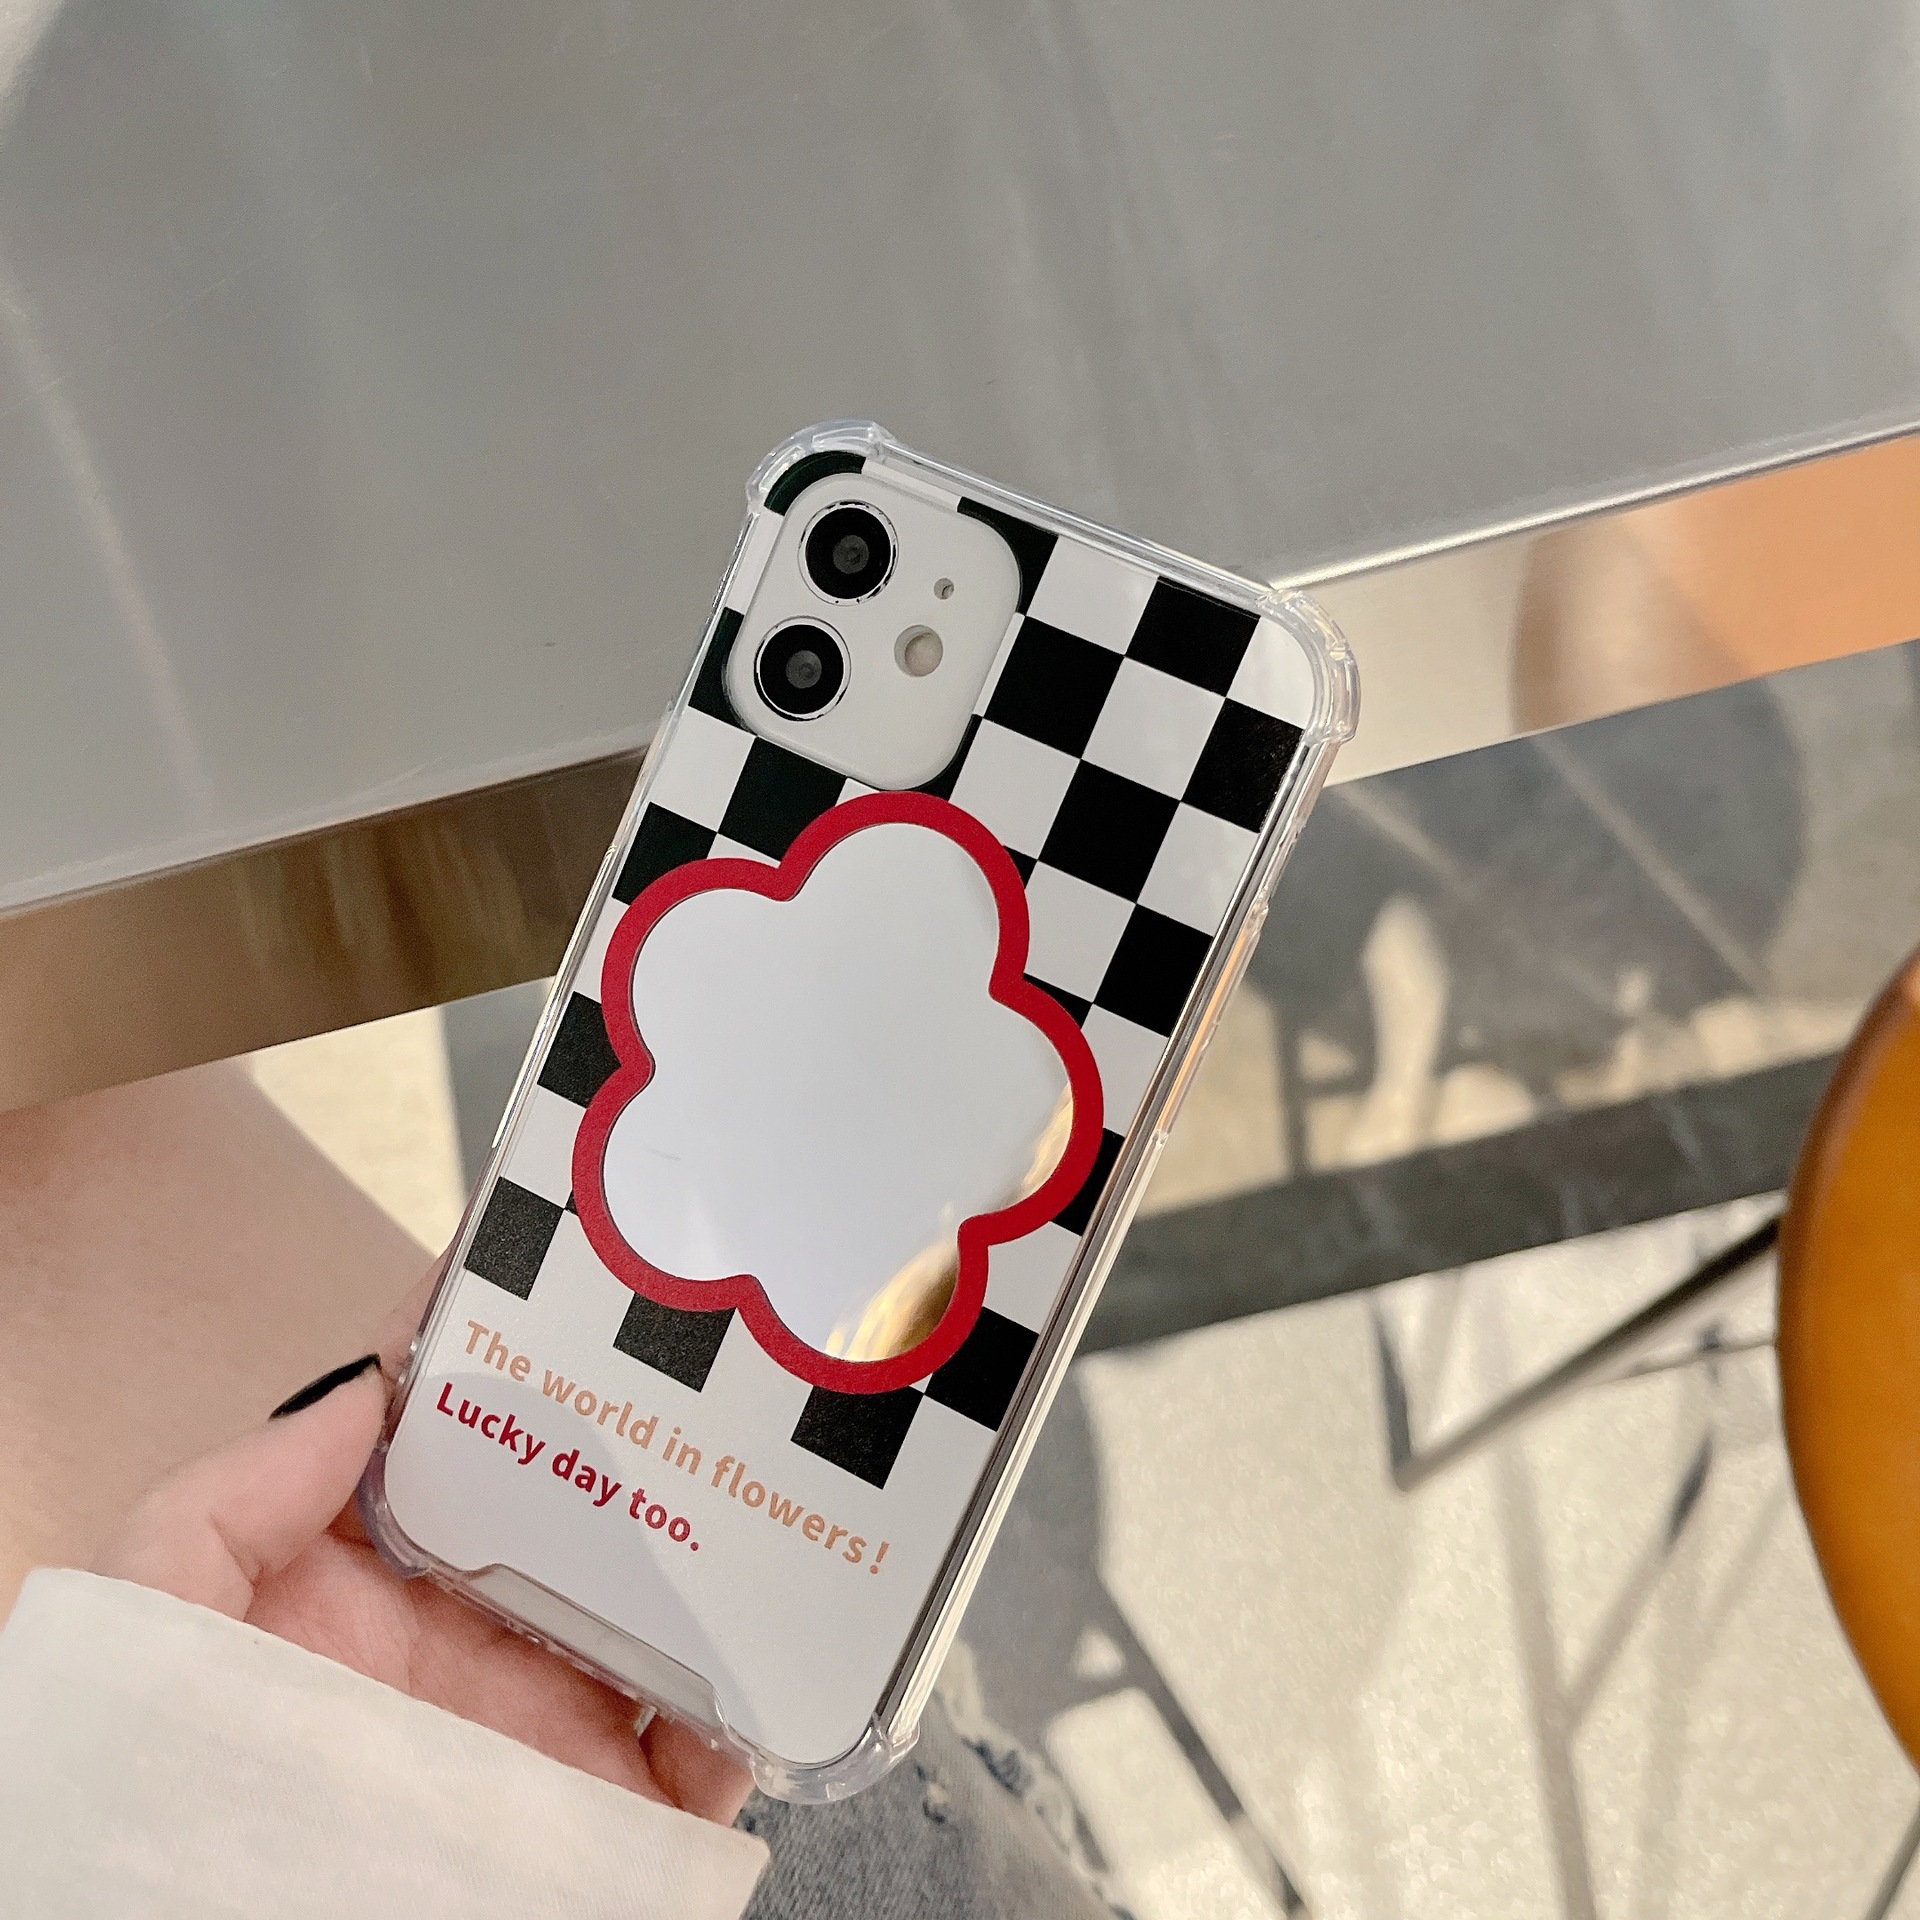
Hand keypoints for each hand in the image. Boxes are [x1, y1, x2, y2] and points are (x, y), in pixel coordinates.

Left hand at [96, 1270, 749, 1825]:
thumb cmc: (157, 1781)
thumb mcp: (159, 1611)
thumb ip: (236, 1495)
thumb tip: (370, 1384)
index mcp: (384, 1585)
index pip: (468, 1452)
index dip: (519, 1368)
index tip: (578, 1281)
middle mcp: (478, 1645)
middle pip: (590, 1523)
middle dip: (653, 1448)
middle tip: (710, 1377)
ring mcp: (543, 1731)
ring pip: (663, 1626)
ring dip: (715, 1568)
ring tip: (760, 1504)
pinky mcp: (594, 1822)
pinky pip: (695, 1767)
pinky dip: (739, 1721)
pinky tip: (744, 1680)